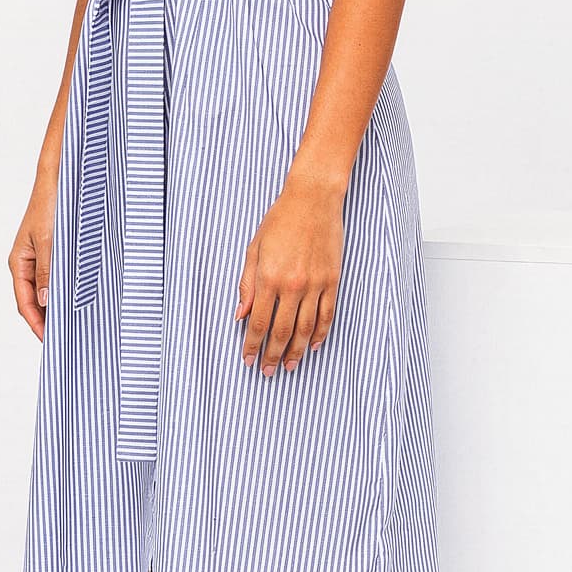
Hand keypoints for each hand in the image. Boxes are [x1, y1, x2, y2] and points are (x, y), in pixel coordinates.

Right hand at [8, 163, 57, 340]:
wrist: (58, 180)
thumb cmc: (49, 205)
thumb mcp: (48, 240)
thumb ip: (46, 271)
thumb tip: (44, 301)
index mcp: (19, 262)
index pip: (24, 303)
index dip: (36, 324)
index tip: (49, 340)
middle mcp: (26, 264)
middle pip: (33, 302)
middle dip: (45, 321)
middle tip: (64, 340)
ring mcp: (39, 259)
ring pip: (44, 292)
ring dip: (54, 308)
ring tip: (70, 326)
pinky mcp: (52, 253)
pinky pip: (54, 279)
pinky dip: (61, 292)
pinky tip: (75, 301)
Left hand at [237, 182, 342, 374]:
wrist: (313, 199)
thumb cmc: (280, 220)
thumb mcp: (254, 249)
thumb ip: (247, 284)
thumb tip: (239, 315)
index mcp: (268, 277)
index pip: (258, 322)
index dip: (252, 344)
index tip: (248, 359)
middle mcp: (292, 285)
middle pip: (281, 331)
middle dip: (272, 354)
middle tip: (268, 371)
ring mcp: (315, 284)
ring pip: (305, 328)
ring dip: (296, 351)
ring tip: (289, 366)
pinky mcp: (332, 280)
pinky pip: (327, 314)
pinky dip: (320, 333)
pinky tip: (313, 346)